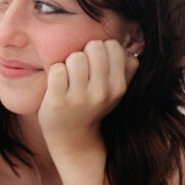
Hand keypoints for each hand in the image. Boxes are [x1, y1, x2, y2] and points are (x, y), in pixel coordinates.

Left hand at [37, 39, 138, 155]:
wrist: (72, 139)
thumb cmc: (92, 107)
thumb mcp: (115, 93)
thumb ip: (127, 71)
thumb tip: (129, 52)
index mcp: (118, 87)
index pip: (112, 46)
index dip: (101, 49)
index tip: (95, 62)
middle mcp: (101, 92)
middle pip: (94, 47)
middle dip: (85, 52)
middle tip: (80, 69)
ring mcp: (79, 98)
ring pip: (75, 57)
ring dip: (69, 63)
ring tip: (69, 77)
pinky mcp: (57, 101)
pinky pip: (57, 70)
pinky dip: (55, 72)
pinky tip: (58, 84)